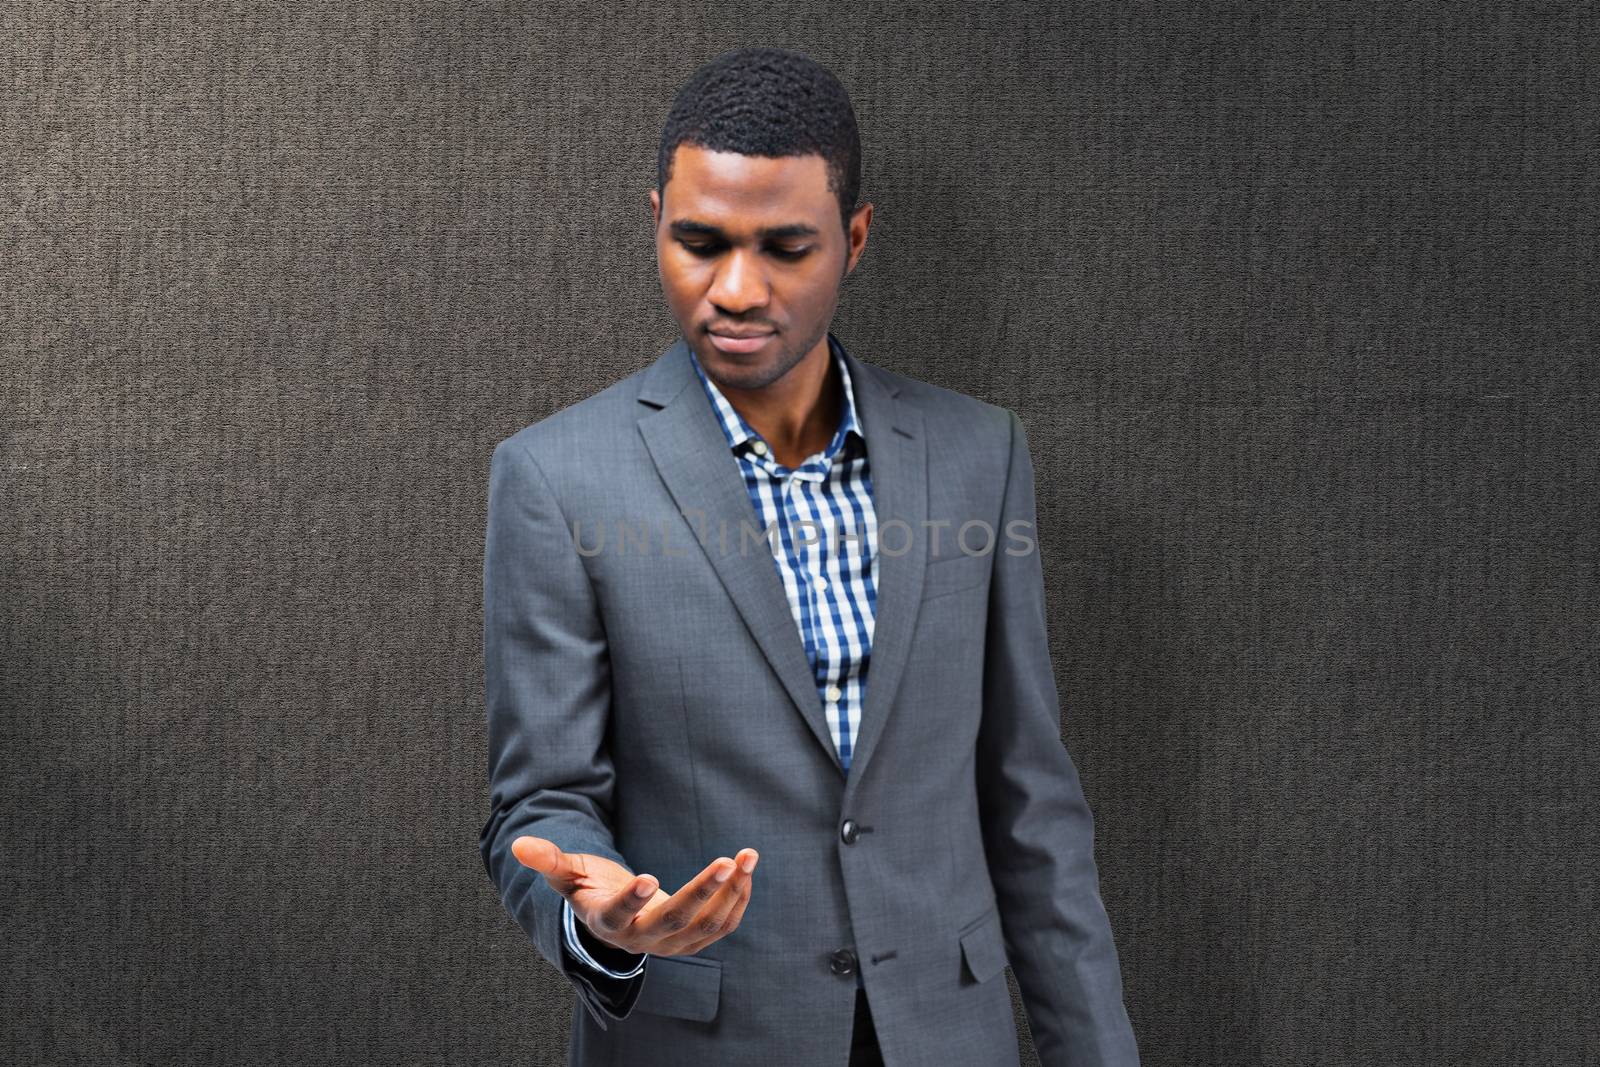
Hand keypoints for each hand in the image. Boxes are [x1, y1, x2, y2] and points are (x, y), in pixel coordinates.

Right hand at [512, 836, 758, 957]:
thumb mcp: (568, 873)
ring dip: (731, 892)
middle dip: (702, 891)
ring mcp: (670, 944)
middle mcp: (640, 940)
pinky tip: (746, 871)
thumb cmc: (589, 888)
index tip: (648, 877)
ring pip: (706, 926)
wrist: (614, 918)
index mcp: (607, 922)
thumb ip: (548, 859)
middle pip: (674, 922)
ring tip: (747, 856)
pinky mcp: (692, 941)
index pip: (618, 915)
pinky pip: (721, 926)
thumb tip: (518, 843)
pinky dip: (737, 900)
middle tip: (727, 860)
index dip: (631, 900)